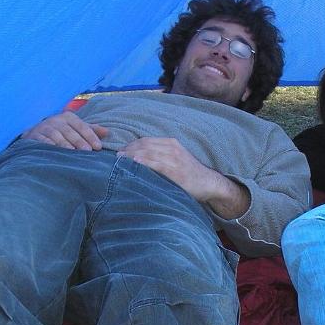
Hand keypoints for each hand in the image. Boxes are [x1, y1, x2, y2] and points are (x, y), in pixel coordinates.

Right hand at [22, 110, 108, 150]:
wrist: (36, 133)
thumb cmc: (62, 131)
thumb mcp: (76, 128)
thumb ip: (91, 130)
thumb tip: (108, 132)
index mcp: (69, 117)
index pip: (82, 126)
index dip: (91, 136)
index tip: (98, 147)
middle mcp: (56, 120)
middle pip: (69, 131)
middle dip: (79, 141)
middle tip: (87, 151)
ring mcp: (45, 127)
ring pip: (56, 135)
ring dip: (64, 144)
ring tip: (73, 152)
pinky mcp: (35, 135)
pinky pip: (43, 141)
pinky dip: (49, 146)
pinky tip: (56, 153)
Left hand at [120, 137, 249, 217]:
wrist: (209, 183)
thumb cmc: (189, 174)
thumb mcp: (175, 160)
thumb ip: (160, 157)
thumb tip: (138, 161)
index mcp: (170, 143)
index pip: (145, 141)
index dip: (130, 146)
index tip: (119, 153)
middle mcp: (172, 147)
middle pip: (144, 145)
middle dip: (128, 150)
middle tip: (115, 158)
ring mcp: (175, 159)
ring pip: (149, 152)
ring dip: (132, 156)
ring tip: (119, 161)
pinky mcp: (177, 171)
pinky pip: (158, 164)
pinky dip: (146, 162)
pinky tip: (135, 163)